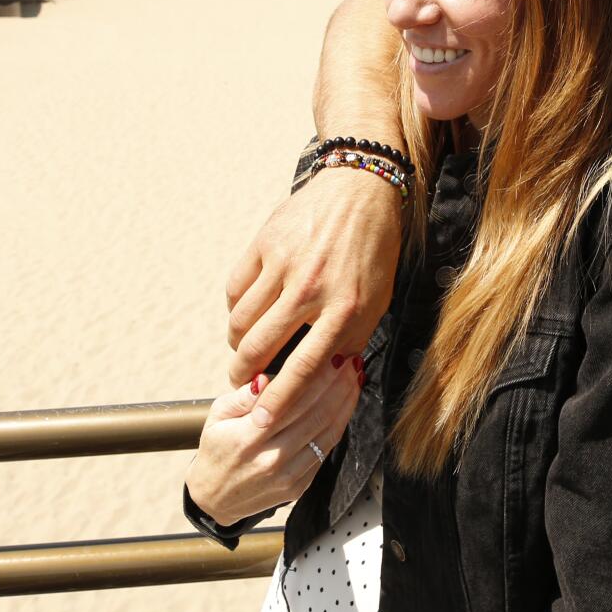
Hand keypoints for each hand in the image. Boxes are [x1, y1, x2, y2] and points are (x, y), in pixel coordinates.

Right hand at [185, 354, 365, 527]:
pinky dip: (339, 425)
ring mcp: (287, 476)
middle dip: (337, 384)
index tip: (330, 355)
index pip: (291, 401)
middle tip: (350, 359)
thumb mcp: (216, 417)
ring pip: (327, 433)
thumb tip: (266, 377)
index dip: (316, 377)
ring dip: (345, 403)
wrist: (215, 499)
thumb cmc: (216, 450)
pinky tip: (345, 405)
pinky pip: (324, 451)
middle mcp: (271, 459)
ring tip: (354, 378)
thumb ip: (242, 396)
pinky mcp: (298, 487)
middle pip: (315, 415)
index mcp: (247, 438)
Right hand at [224, 166, 401, 428]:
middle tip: (241, 383)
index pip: (302, 369)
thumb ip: (352, 340)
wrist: (361, 190)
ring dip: (236, 343)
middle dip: (243, 375)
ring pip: (240, 320)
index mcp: (344, 308)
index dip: (278, 401)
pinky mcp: (264, 243)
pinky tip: (244, 314)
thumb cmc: (373, 250)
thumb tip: (331, 380)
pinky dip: (235, 308)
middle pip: (258, 348)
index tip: (261, 422)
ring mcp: (284, 264)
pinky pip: (235, 288)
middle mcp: (311, 289)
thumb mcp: (376, 301)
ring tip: (242, 350)